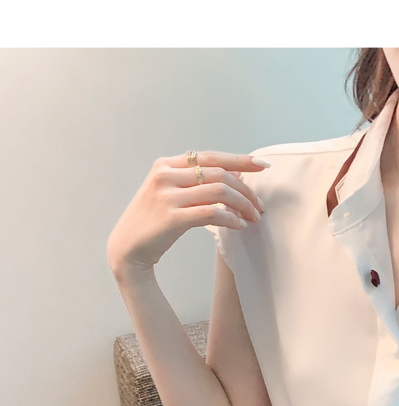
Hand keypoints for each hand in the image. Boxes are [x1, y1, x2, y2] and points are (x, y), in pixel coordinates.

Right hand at [107, 150, 268, 278]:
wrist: (128, 248)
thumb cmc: (153, 222)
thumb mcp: (170, 194)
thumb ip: (197, 182)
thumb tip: (235, 175)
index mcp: (165, 165)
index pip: (210, 157)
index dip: (239, 160)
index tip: (262, 165)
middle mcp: (165, 176)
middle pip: (219, 174)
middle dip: (246, 190)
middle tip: (259, 206)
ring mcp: (167, 196)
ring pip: (219, 192)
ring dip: (243, 205)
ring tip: (253, 217)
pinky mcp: (172, 217)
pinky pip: (212, 213)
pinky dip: (231, 219)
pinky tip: (239, 225)